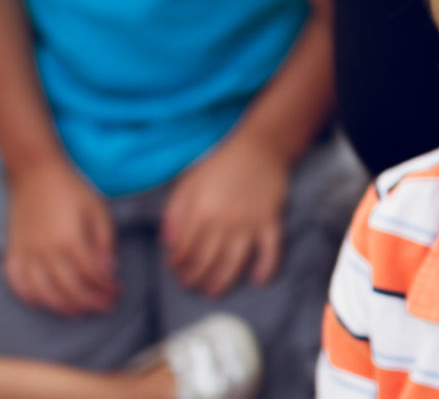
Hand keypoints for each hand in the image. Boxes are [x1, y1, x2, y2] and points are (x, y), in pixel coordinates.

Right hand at [4, 160, 118, 316]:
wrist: (36, 173)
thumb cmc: (72, 190)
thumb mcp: (98, 211)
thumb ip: (104, 242)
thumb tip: (109, 270)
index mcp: (70, 240)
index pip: (91, 275)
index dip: (106, 288)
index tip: (118, 292)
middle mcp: (46, 251)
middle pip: (69, 289)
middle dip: (91, 302)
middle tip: (106, 306)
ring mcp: (27, 253)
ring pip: (43, 292)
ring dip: (64, 307)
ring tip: (81, 312)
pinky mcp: (13, 251)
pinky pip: (18, 282)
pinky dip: (30, 297)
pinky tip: (45, 303)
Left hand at [162, 135, 290, 297]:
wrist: (260, 147)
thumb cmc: (221, 164)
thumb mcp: (189, 182)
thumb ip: (174, 212)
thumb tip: (167, 243)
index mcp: (201, 212)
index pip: (184, 249)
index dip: (176, 264)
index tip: (174, 269)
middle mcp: (224, 223)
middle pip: (206, 261)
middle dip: (194, 277)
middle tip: (190, 285)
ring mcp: (250, 225)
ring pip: (233, 263)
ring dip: (221, 281)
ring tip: (212, 291)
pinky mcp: (271, 223)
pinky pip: (270, 251)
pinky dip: (266, 268)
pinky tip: (258, 280)